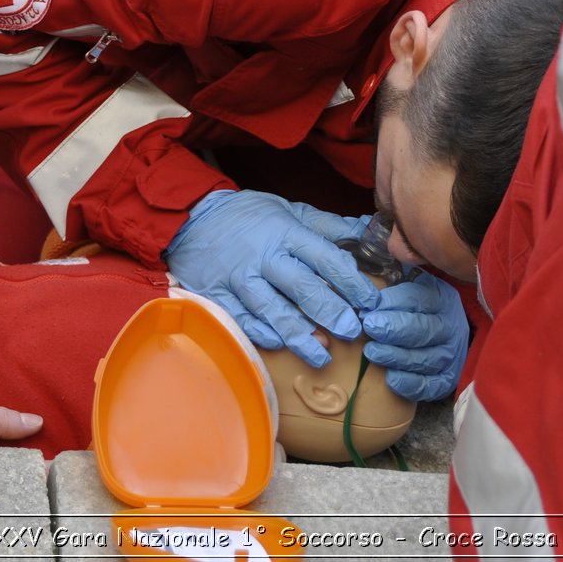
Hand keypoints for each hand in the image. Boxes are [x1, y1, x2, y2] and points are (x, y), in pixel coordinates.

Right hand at [164, 189, 379, 367]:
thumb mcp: (289, 210)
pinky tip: (282, 343)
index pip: (325, 258)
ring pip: (273, 310)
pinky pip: (244, 320)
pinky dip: (264, 334)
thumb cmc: (248, 215)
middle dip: (331, 312)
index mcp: (285, 232)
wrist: (192, 218)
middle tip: (352, 331)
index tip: (370, 301)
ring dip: (300, 334)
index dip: (350, 282)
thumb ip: (327, 226)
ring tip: (322, 353)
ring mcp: (239, 278)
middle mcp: (264, 256)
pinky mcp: (219, 295)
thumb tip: (367, 232)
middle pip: (302, 287)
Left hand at [361, 273, 469, 401]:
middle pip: (423, 329)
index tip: (370, 307)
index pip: (420, 298)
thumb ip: (397, 274)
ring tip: (372, 353)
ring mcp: (451, 354)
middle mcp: (450, 326)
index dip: (393, 302)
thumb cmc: (417, 307)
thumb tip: (380, 263)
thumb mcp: (412, 284)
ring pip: (425, 358)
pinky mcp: (447, 378)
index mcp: (442, 299)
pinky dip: (410, 384)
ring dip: (396, 356)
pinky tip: (390, 378)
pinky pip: (430, 385)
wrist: (446, 335)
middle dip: (394, 329)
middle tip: (369, 328)